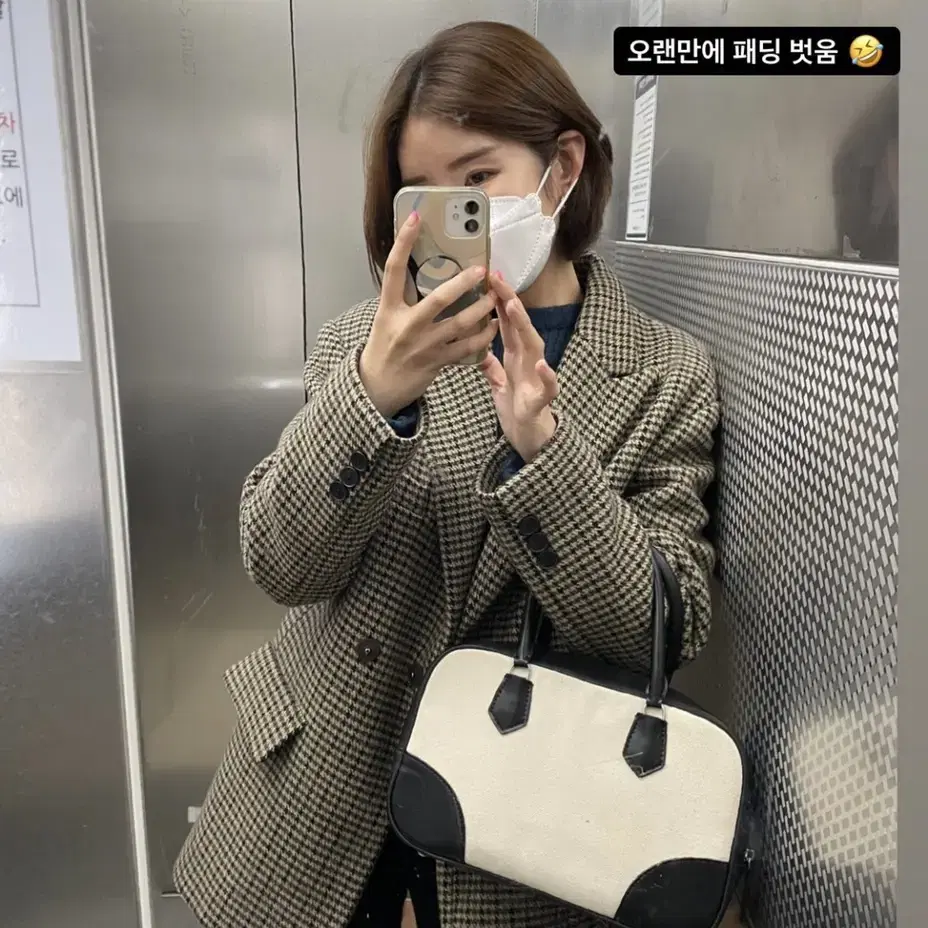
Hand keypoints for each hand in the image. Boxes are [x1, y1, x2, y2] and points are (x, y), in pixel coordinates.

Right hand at [359, 211, 499, 417]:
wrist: (377, 386)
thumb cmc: (384, 347)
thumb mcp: (386, 318)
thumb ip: (403, 298)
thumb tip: (422, 271)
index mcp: (389, 308)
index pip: (394, 269)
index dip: (404, 242)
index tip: (416, 218)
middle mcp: (407, 325)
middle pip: (438, 299)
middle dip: (463, 283)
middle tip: (481, 270)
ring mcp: (423, 345)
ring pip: (459, 324)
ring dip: (481, 309)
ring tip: (494, 297)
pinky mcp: (437, 362)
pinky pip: (466, 347)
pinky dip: (482, 336)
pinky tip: (492, 326)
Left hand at [479, 273, 558, 462]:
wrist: (530, 438)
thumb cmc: (517, 409)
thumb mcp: (499, 385)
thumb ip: (491, 367)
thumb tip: (479, 351)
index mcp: (516, 357)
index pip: (507, 324)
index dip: (499, 301)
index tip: (488, 278)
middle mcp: (528, 362)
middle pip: (519, 327)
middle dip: (510, 302)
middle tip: (497, 279)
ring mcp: (537, 379)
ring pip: (534, 348)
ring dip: (525, 327)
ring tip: (514, 307)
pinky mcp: (542, 400)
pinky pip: (548, 387)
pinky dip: (547, 376)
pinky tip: (542, 365)